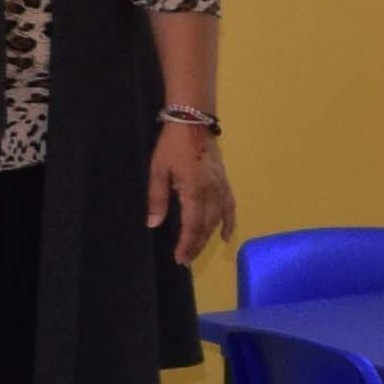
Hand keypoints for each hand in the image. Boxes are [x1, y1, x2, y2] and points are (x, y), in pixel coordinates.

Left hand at [146, 119, 232, 260]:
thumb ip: (157, 199)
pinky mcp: (224, 182)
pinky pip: (230, 207)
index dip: (187, 244)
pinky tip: (226, 236)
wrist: (193, 123)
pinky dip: (229, 223)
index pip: (192, 226)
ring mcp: (220, 188)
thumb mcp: (158, 171)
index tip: (179, 258)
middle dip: (195, 245)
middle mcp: (211, 193)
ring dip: (208, 238)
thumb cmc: (172, 146)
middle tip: (185, 260)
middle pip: (206, 227)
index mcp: (194, 191)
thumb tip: (153, 224)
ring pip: (217, 220)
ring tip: (196, 251)